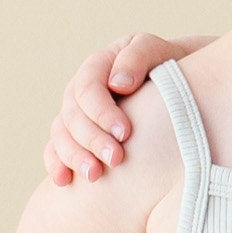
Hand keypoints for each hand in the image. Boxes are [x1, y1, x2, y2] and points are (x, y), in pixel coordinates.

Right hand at [45, 33, 202, 183]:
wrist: (175, 85)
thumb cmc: (167, 67)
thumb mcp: (157, 51)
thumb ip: (137, 58)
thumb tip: (118, 84)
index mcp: (98, 66)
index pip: (88, 89)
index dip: (102, 112)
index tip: (125, 133)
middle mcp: (80, 91)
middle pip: (73, 115)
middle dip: (92, 139)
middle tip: (115, 159)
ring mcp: (75, 114)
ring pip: (61, 135)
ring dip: (74, 156)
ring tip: (94, 175)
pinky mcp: (74, 137)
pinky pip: (56, 149)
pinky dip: (56, 164)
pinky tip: (64, 180)